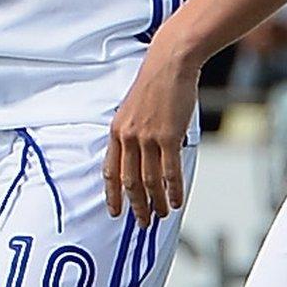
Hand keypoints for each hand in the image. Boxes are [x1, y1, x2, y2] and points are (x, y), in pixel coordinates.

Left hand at [105, 40, 196, 226]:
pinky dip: (173, 190)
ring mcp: (147, 138)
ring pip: (150, 181)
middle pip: (129, 182)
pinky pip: (170, 172)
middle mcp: (128, 137)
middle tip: (142, 222)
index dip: (112, 194)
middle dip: (136, 206)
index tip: (115, 211)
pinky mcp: (168, 137)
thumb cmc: (154, 84)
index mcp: (116, 131)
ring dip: (157, 202)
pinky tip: (177, 201)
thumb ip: (132, 133)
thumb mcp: (132, 109)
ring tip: (162, 214)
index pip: (110, 171)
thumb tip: (139, 157)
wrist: (169, 64)